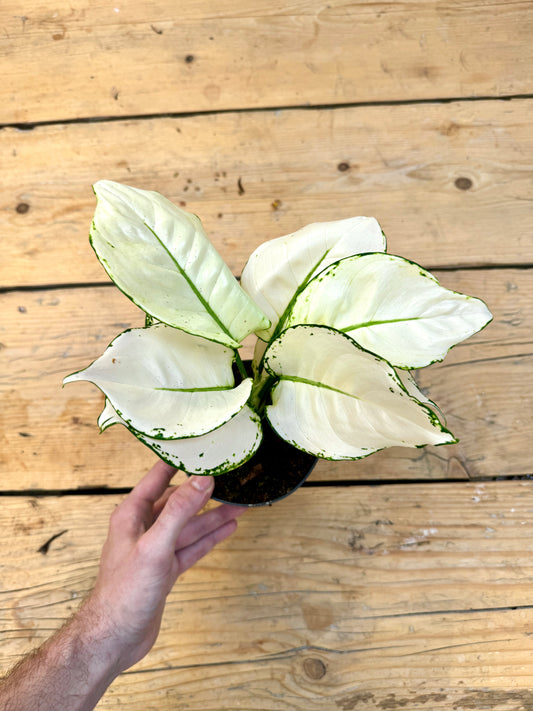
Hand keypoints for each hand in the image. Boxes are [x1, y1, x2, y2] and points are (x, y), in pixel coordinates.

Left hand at [80, 461, 245, 672]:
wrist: (114, 639)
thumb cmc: (123, 592)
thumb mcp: (154, 546)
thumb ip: (179, 511)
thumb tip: (202, 479)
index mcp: (133, 514)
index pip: (159, 476)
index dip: (180, 460)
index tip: (202, 446)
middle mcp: (143, 527)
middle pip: (180, 502)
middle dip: (205, 491)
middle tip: (231, 479)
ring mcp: (156, 549)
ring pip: (190, 526)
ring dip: (214, 516)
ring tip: (241, 505)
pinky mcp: (165, 569)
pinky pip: (192, 547)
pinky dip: (210, 538)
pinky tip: (227, 528)